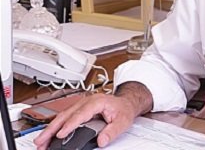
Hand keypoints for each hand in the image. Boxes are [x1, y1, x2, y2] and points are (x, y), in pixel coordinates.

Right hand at [34, 82, 152, 148]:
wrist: (125, 103)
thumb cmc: (123, 110)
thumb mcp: (122, 121)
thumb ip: (112, 131)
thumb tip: (102, 140)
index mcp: (97, 102)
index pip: (80, 114)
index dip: (70, 124)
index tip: (61, 135)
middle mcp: (87, 102)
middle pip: (66, 114)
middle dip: (52, 128)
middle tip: (41, 141)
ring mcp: (81, 105)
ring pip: (62, 116)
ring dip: (50, 129)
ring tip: (40, 141)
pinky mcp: (78, 110)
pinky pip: (64, 118)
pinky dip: (55, 127)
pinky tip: (49, 136)